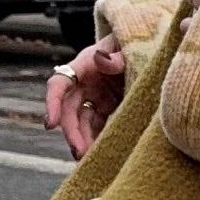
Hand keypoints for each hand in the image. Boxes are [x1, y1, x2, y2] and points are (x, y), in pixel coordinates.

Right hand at [43, 38, 128, 157]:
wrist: (148, 45)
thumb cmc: (134, 40)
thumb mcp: (128, 44)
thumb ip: (118, 55)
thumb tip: (103, 61)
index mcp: (85, 64)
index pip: (59, 83)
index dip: (51, 103)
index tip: (50, 125)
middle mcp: (85, 82)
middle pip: (69, 110)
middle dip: (71, 131)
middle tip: (80, 152)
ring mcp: (95, 95)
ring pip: (81, 122)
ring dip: (83, 140)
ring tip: (90, 160)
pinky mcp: (107, 106)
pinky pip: (97, 126)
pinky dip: (97, 140)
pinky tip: (101, 154)